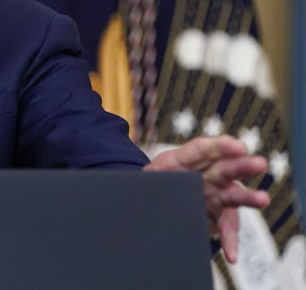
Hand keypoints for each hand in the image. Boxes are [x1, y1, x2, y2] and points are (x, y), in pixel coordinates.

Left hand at [144, 135, 268, 263]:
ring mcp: (215, 192)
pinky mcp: (218, 212)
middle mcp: (205, 173)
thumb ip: (149, 182)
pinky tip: (232, 255)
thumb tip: (138, 192)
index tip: (238, 146)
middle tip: (259, 163)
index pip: (201, 149)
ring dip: (249, 197)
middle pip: (224, 169)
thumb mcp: (146, 179)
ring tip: (263, 199)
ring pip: (233, 194)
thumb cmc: (152, 182)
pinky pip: (226, 226)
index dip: (220, 146)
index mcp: (183, 160)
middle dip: (242, 165)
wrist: (153, 198)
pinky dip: (229, 240)